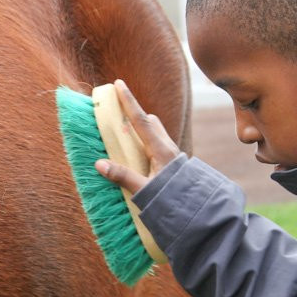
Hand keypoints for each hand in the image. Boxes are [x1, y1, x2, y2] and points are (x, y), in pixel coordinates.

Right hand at [95, 79, 181, 193]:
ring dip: (142, 128)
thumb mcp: (144, 191)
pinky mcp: (174, 164)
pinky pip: (158, 144)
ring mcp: (173, 155)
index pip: (142, 120)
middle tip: (118, 111)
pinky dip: (146, 142)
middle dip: (135, 113)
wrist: (197, 213)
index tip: (119, 83)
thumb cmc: (172, 201)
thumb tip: (99, 164)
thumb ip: (123, 176)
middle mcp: (169, 148)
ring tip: (125, 135)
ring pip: (156, 133)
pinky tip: (138, 155)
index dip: (129, 101)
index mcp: (162, 150)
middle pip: (151, 122)